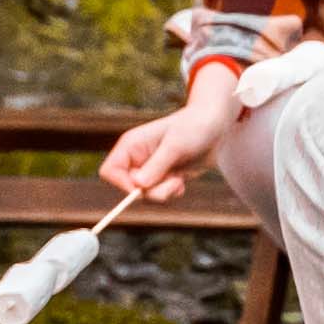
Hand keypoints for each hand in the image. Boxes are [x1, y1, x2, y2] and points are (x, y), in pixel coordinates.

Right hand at [101, 86, 239, 201]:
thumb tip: (138, 185)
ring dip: (164, 192)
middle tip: (173, 181)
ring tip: (179, 178)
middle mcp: (137, 158)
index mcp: (131, 145)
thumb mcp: (175, 146)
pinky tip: (182, 180)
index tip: (143, 187)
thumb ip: (157, 165)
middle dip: (151, 191)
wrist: (214, 127)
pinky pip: (159, 196)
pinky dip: (171, 192)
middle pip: (129, 188)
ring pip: (145, 195)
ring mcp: (149, 169)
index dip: (122, 184)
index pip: (109, 171)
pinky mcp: (162, 177)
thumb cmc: (193, 128)